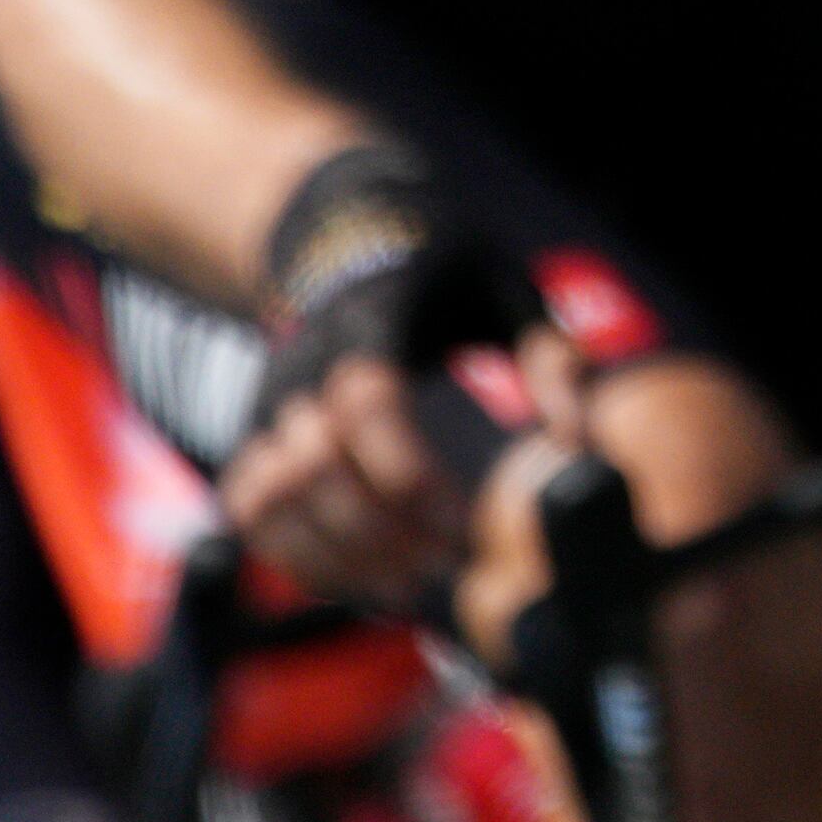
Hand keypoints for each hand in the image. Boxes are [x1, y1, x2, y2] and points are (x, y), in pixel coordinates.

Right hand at [229, 144, 543, 609]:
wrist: (350, 237)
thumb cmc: (445, 273)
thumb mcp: (508, 288)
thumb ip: (549, 356)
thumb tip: (574, 439)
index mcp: (374, 319)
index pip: (365, 401)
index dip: (405, 469)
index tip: (459, 518)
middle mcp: (307, 363)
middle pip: (310, 463)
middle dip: (375, 530)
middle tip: (442, 561)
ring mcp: (271, 402)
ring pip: (266, 496)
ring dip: (330, 554)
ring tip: (403, 584)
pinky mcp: (255, 434)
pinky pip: (247, 509)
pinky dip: (291, 554)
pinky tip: (357, 579)